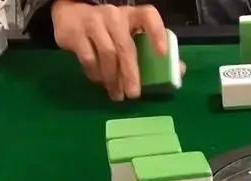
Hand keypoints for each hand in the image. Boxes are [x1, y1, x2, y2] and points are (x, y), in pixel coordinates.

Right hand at [50, 1, 185, 99]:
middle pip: (126, 46)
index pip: (148, 15)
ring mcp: (94, 22)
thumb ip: (152, 50)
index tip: (163, 55)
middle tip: (134, 94)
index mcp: (132, 15)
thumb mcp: (130, 33)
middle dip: (131, 73)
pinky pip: (88, 58)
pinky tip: (100, 82)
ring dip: (113, 78)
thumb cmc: (108, 30)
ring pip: (107, 54)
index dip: (157, 33)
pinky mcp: (76, 33)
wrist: (70, 14)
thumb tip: (179, 70)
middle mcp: (114, 16)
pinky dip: (95, 74)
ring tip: (116, 94)